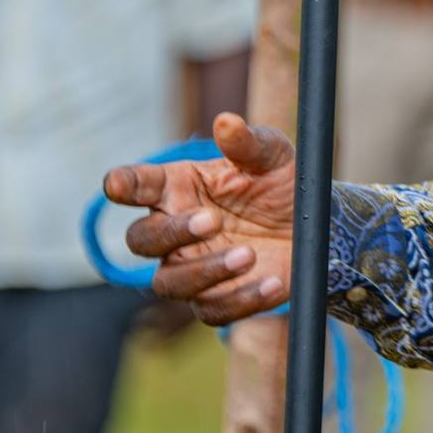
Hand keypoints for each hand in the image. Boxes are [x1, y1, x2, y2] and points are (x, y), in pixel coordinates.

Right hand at [102, 112, 295, 325]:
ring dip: (205, 272)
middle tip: (213, 220)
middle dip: (172, 233)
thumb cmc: (280, 182)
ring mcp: (191, 267)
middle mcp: (175, 230)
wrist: (315, 226)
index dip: (123, 185)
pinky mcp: (216, 299)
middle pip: (141, 240)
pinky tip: (271, 282)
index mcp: (177, 187)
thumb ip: (248, 142)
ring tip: (249, 255)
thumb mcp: (272, 155)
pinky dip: (241, 299)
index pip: (138, 185)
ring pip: (169, 283)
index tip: (117, 185)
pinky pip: (212, 310)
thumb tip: (227, 122)